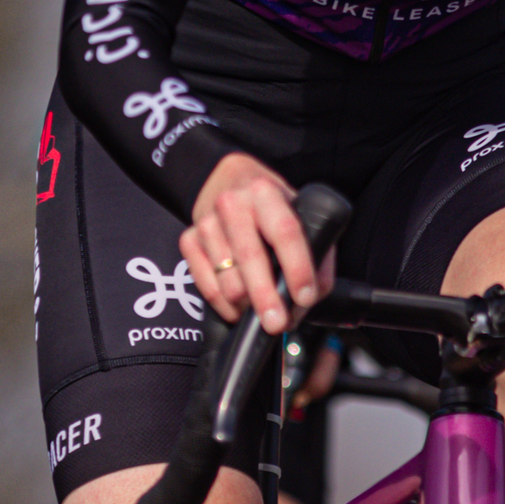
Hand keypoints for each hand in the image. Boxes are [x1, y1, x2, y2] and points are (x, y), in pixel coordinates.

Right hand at [182, 153, 336, 333]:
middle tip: (278, 324)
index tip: (305, 296)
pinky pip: (206, 288)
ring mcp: (207, 222)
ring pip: (227, 281)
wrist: (227, 179)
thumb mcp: (299, 212)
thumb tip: (311, 297)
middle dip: (266, 298)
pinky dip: (226, 306)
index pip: (285, 232)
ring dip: (247, 305)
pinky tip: (239, 307)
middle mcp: (232, 204)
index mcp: (265, 193)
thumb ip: (315, 250)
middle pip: (250, 259)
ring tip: (261, 308)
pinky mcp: (189, 240)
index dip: (298, 267)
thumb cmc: (269, 204)